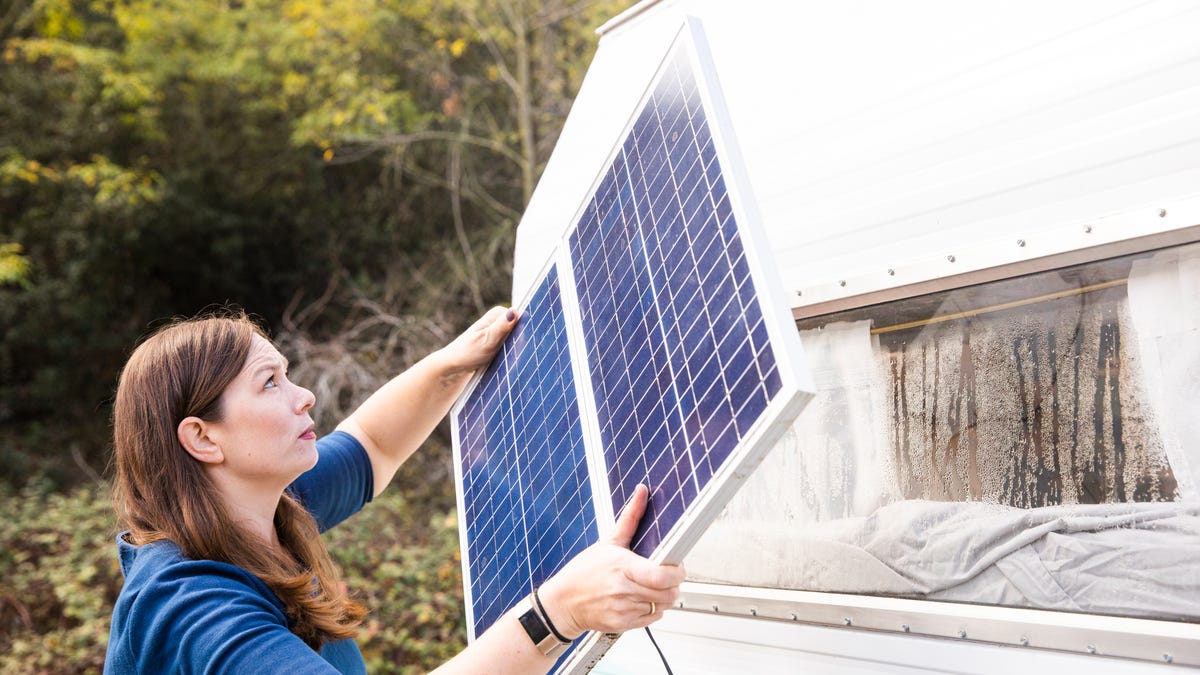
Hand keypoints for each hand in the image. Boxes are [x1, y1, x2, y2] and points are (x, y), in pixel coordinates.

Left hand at [440, 306, 518, 374]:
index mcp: (497, 313)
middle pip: (521, 327)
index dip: (524, 330)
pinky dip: (514, 352)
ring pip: (518, 337)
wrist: (455, 367)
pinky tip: (508, 360)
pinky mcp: (500, 341)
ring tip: (506, 357)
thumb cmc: (467, 353)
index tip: (517, 343)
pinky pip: (513, 344)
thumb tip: (515, 312)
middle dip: (521, 340)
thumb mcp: (487, 340)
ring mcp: (500, 331)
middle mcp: (499, 319)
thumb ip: (502, 327)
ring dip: (517, 347)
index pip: (522, 317)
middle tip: (508, 352)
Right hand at [537, 485, 685, 636]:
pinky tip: (640, 598)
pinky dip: (653, 609)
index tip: (676, 566)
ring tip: (649, 586)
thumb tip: (641, 492)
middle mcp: (624, 590)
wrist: (562, 603)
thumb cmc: (583, 572)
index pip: (662, 576)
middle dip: (673, 584)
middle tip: (664, 575)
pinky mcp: (623, 624)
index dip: (677, 572)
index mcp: (622, 567)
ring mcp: (624, 609)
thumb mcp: (607, 542)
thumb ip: (630, 517)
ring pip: (663, 606)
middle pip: (669, 593)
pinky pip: (653, 619)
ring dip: (663, 597)